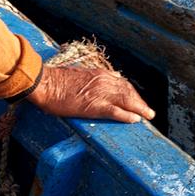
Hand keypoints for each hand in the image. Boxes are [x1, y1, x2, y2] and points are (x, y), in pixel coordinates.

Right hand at [27, 65, 154, 123]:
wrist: (45, 83)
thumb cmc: (56, 81)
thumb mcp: (77, 76)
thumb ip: (90, 80)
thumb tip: (95, 84)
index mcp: (99, 75)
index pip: (122, 83)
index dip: (132, 93)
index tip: (137, 100)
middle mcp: (104, 82)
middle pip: (128, 92)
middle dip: (140, 102)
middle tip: (148, 111)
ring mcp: (100, 93)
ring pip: (126, 100)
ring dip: (139, 109)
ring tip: (148, 116)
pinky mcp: (95, 106)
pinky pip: (116, 111)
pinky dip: (127, 116)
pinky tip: (135, 120)